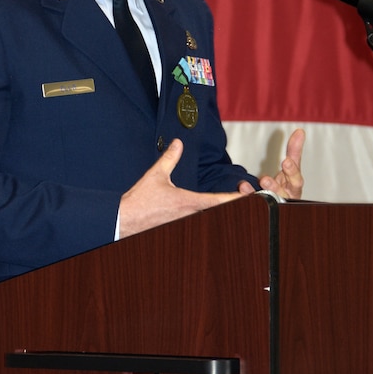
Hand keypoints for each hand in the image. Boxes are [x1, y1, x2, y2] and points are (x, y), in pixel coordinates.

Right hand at [119, 138, 241, 237]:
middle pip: (221, 213)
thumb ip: (170, 158)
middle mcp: (191, 216)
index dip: (238, 198)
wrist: (125, 220)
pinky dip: (208, 218)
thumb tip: (177, 144)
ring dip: (221, 212)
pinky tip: (212, 214)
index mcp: (189, 202)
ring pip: (211, 220)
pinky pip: (199, 225)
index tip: (247, 192)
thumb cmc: (140, 201)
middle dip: (235, 205)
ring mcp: (187, 225)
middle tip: (243, 194)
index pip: (221, 201)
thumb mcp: (156, 175)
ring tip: (234, 204)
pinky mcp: (180, 230)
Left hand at [239, 128, 305, 199]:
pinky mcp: (262, 207)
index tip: (286, 161)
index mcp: (294, 186)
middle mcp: (285, 197)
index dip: (292, 172)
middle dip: (274, 187)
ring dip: (258, 194)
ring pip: (267, 201)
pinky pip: (254, 204)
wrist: (278, 202)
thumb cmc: (287, 182)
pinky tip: (242, 188)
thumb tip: (300, 131)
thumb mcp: (291, 166)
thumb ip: (294, 150)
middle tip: (264, 180)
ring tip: (246, 185)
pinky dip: (247, 195)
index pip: (296, 179)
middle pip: (282, 194)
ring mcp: (273, 204)